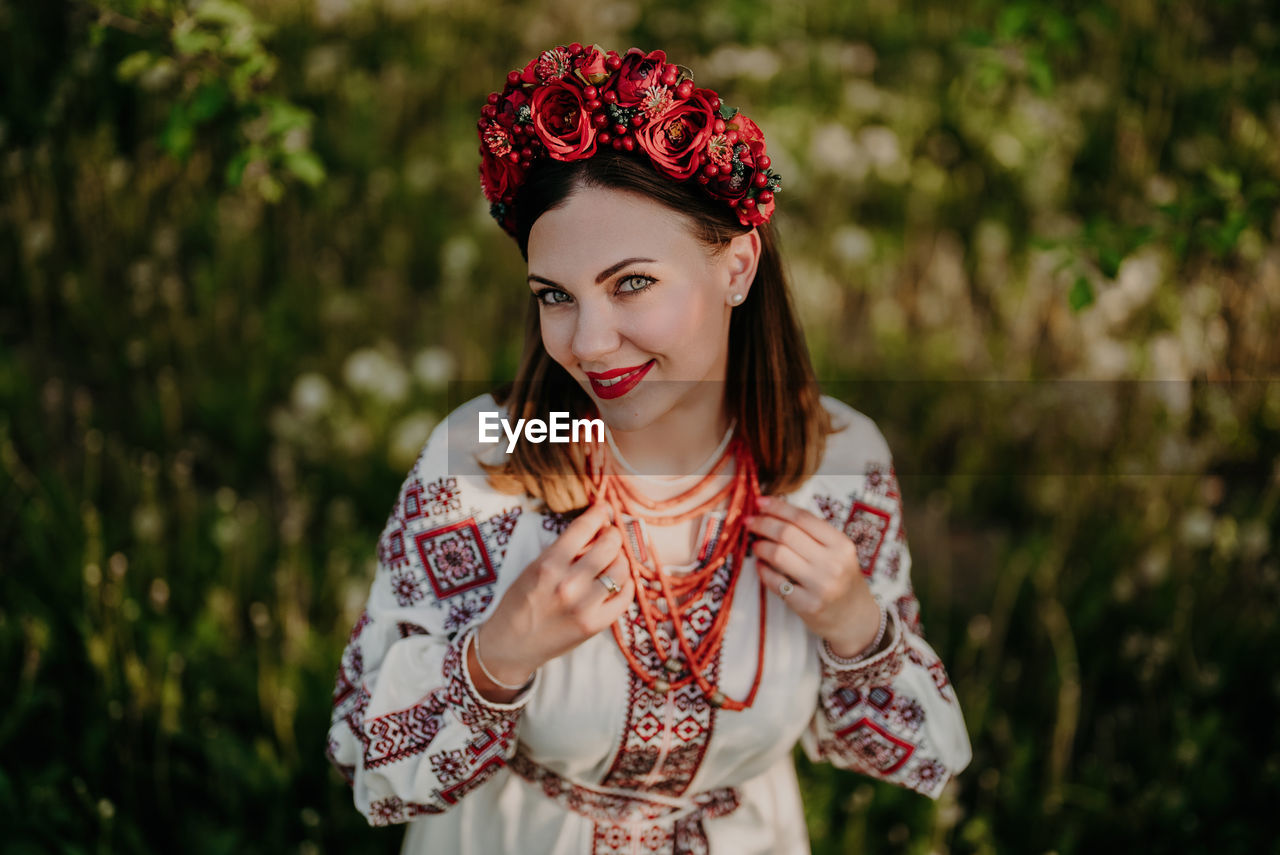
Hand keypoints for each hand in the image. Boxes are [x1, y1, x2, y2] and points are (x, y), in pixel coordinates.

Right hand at [471, 502, 634, 701]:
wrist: (510, 645)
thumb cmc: (520, 602)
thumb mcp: (533, 567)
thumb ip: (564, 550)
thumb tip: (596, 529)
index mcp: (549, 564)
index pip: (584, 527)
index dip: (599, 513)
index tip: (604, 511)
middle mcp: (568, 583)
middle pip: (609, 544)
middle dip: (613, 535)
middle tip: (610, 536)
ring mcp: (584, 606)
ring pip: (621, 569)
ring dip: (620, 559)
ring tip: (612, 561)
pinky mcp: (595, 625)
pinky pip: (624, 596)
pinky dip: (625, 585)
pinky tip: (616, 582)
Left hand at [746, 495, 881, 657]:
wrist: (856, 619)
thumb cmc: (842, 579)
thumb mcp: (839, 553)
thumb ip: (813, 534)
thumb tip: (775, 513)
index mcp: (841, 545)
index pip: (803, 518)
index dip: (777, 507)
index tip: (760, 502)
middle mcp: (833, 564)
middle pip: (787, 534)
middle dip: (763, 524)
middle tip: (750, 522)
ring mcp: (820, 586)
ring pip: (778, 555)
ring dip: (761, 546)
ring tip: (756, 545)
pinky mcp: (807, 606)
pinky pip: (775, 582)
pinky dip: (763, 571)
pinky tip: (761, 566)